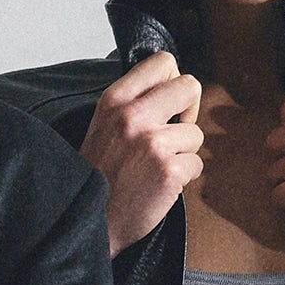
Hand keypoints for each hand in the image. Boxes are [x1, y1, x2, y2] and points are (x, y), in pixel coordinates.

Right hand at [79, 52, 203, 255]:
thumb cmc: (96, 178)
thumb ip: (130, 104)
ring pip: (196, 133)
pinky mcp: (169, 171)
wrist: (87, 223)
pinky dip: (184, 178)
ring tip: (158, 168)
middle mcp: (133, 116)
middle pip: (189, 86)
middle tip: (175, 132)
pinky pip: (197, 164)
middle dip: (189, 110)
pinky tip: (161, 186)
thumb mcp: (102, 126)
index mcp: (114, 100)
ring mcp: (152, 143)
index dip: (173, 83)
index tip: (166, 105)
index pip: (163, 62)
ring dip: (184, 152)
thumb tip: (167, 87)